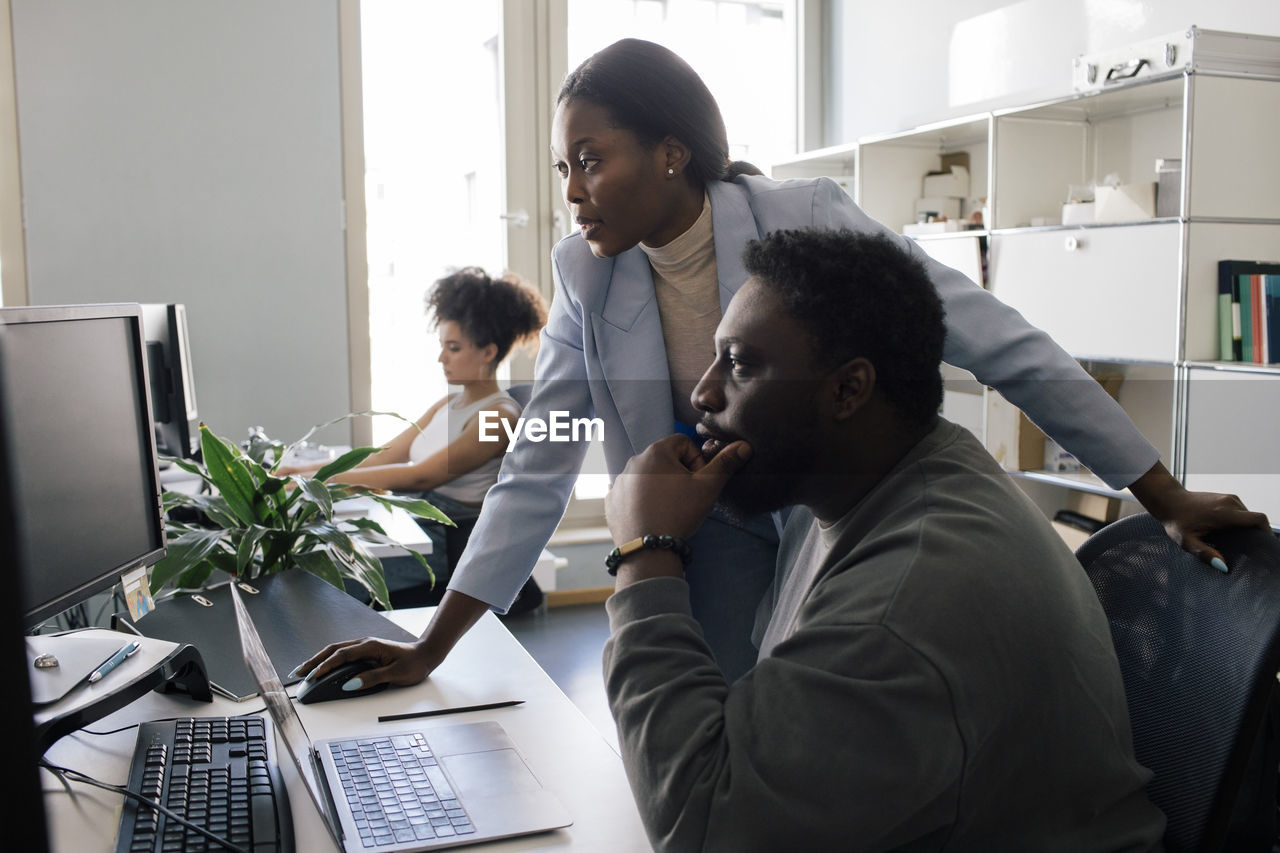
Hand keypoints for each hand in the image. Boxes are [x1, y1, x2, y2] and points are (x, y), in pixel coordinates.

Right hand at [291, 636, 435, 688]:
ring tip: (303, 670)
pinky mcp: (365, 651)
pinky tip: (322, 666)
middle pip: (332, 650)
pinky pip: (341, 653)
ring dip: (318, 659)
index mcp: (370, 646)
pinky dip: (328, 659)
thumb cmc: (414, 663)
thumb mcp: (395, 674)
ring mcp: (364, 646)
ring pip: (335, 650)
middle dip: (313, 661)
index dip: (325, 667)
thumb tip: (349, 684)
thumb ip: (372, 678)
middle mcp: (364, 643)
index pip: (341, 656)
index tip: (313, 678)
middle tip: (297, 673)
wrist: (426, 654)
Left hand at [605, 433, 751, 545]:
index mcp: (655, 452)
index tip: (698, 482)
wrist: (648, 549)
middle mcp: (633, 462)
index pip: (683, 443)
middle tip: (685, 498)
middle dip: (677, 474)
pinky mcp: (611, 501)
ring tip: (668, 509)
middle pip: (663, 460)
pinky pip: (630, 494)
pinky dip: (640, 501)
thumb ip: (725, 463)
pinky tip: (651, 516)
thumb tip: (743, 445)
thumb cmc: (679, 513)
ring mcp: (619, 482)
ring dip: (659, 487)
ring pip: (646, 477)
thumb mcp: (708, 487)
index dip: (696, 461)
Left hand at [1128, 462, 1270, 569]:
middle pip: (1256, 520)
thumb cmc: (1176, 520)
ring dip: (1247, 529)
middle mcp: (1230, 502)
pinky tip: (1229, 534)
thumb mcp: (1186, 541)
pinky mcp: (1227, 498)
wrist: (1168, 500)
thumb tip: (1223, 566)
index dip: (1267, 533)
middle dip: (1255, 535)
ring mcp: (1230, 498)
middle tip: (1248, 551)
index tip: (1263, 547)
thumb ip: (1204, 553)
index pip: (1258, 519)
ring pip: (1249, 516)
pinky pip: (1242, 512)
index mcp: (1224, 512)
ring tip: (1236, 543)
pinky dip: (1240, 523)